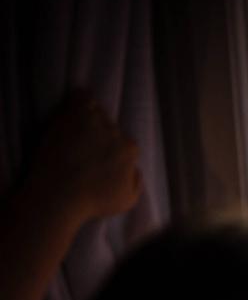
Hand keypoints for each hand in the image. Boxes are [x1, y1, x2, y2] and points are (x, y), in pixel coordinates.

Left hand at [27, 91, 141, 222]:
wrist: (59, 195)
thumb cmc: (92, 202)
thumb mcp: (127, 201)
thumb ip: (137, 182)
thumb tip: (135, 168)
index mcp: (130, 151)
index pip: (124, 141)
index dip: (110, 148)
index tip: (96, 155)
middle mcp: (117, 134)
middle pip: (110, 125)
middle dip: (99, 132)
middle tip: (83, 144)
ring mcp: (95, 123)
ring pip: (95, 111)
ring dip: (87, 117)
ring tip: (76, 128)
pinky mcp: (73, 117)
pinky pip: (81, 97)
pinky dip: (80, 98)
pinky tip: (74, 103)